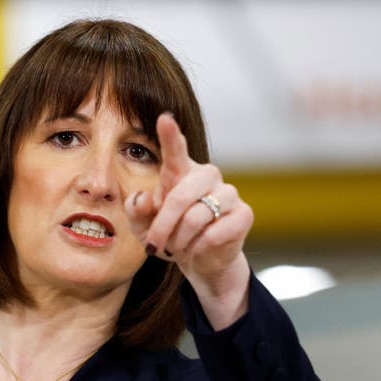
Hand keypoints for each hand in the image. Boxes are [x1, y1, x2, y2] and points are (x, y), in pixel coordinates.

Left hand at [124, 113, 253, 329]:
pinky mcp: (244, 214)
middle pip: (179, 196)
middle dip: (162, 226)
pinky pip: (213, 234)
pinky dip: (198, 248)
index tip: (164, 119)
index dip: (170, 135)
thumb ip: (136, 210)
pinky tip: (199, 249)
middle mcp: (207, 176)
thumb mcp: (143, 226)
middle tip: (154, 245)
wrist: (200, 261)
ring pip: (195, 218)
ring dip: (179, 240)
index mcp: (181, 172)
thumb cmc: (170, 235)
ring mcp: (228, 193)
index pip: (175, 151)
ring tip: (178, 247)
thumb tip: (144, 199)